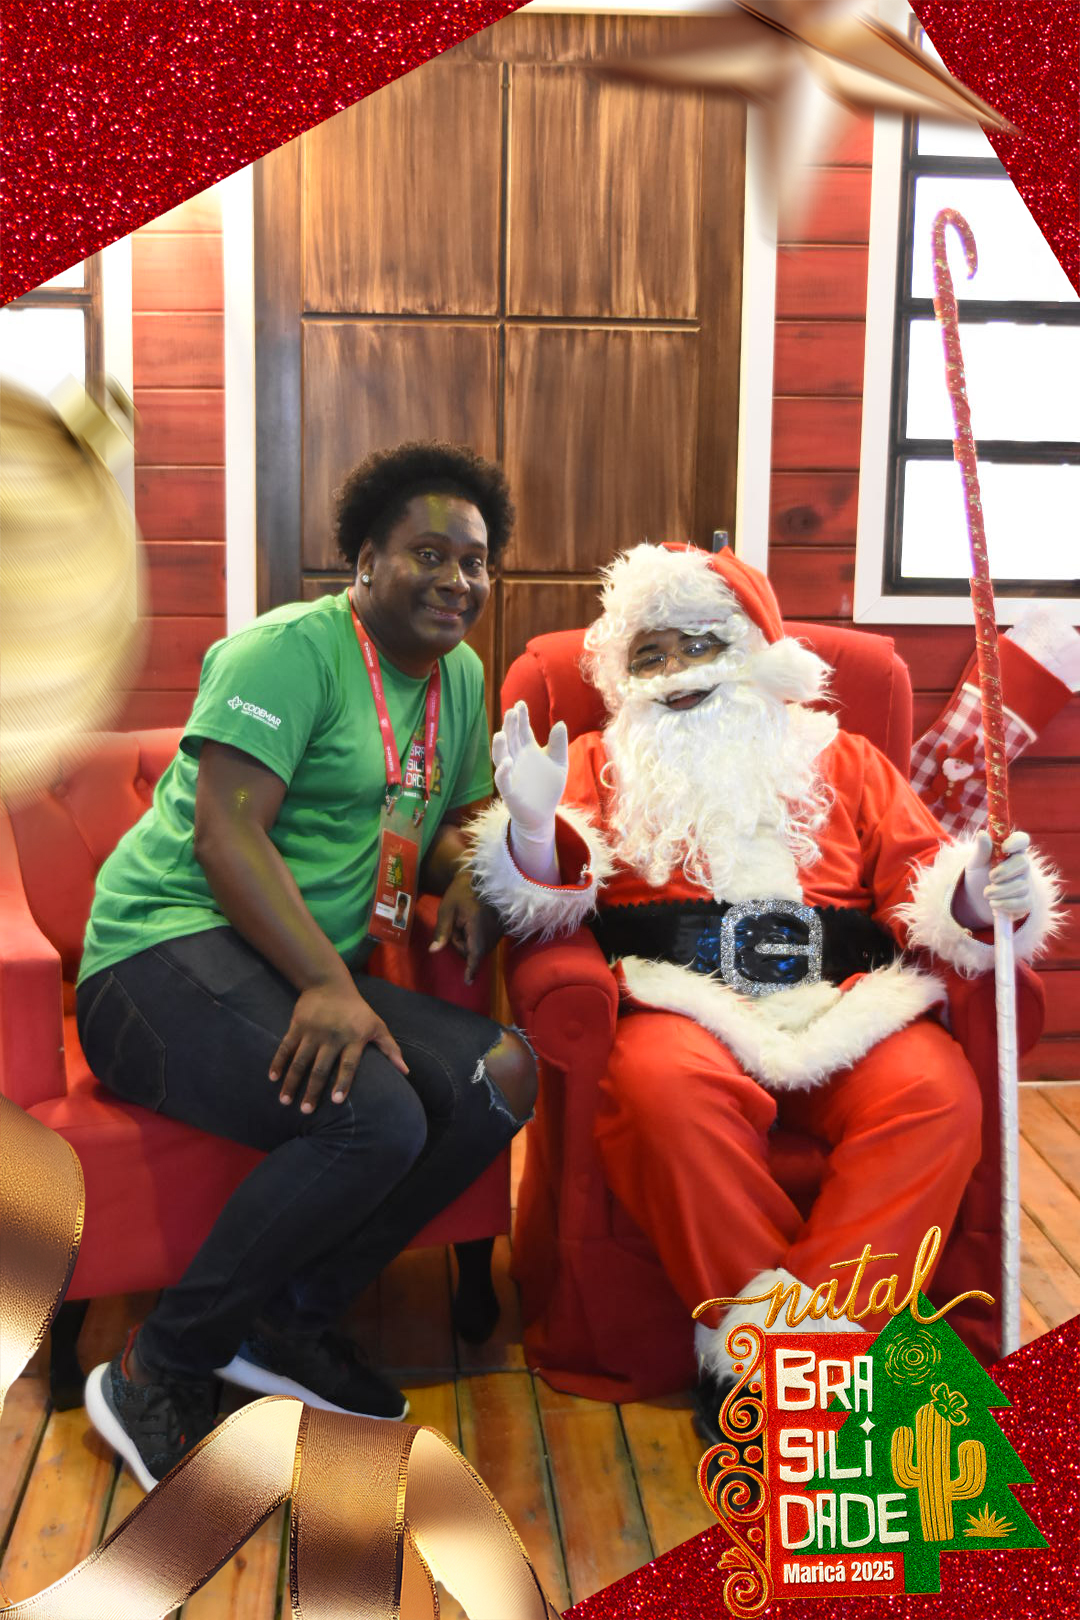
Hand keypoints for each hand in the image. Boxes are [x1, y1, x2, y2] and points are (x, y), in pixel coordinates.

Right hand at [269, 980, 408, 1112]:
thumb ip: (390, 1049)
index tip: (335, 1101)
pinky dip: (278, 1063)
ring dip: (291, 1082)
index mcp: (353, 1037)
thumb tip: (405, 1072)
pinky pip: (285, 1047)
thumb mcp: (377, 1026)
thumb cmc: (357, 1010)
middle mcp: (332, 1036)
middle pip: (321, 1068)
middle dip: (313, 1090)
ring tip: (285, 1101)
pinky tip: (272, 1079)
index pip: (349, 1064)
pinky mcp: (297, 1025)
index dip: (343, 1082)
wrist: (329, 983)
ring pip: (300, 1061)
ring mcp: (313, 1031)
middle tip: (306, 1111)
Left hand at [429, 869, 501, 983]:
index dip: (471, 969)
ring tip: (465, 921)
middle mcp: (492, 930)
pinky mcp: (502, 928)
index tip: (468, 982)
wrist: (479, 876)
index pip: (475, 953)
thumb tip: (433, 951)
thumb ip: (441, 932)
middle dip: (462, 944)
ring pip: (481, 948)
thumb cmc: (460, 891)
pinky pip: (487, 942)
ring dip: (470, 941)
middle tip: (455, 925)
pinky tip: (474, 922)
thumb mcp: (446, 910)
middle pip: (474, 951)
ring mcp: (499, 930)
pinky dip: (478, 938)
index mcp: (478, 925)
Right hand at [492, 702, 568, 835]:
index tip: (520, 704)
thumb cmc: (548, 787)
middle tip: (511, 712)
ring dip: (500, 745)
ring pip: (501, 756)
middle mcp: (516, 758)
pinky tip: (507, 762)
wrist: (543, 814)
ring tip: (501, 733)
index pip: (523, 730)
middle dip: (510, 726)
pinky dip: (503, 771)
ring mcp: (510, 773)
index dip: (521, 718)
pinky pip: (502, 780)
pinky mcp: (508, 790)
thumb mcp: (559, 764)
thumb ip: (559, 745)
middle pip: (511, 739)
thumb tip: (560, 723)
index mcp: (528, 749)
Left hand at [962, 829, 1033, 924]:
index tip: (1004, 848)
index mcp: (1011, 851)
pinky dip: (1004, 904)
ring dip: (999, 891)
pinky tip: (994, 903)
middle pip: (1023, 863)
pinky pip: (1021, 903)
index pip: (1022, 840)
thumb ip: (981, 850)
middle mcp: (1023, 865)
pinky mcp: (1027, 902)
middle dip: (1004, 871)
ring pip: (1020, 886)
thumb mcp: (975, 863)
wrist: (977, 899)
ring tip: (987, 893)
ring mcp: (1027, 884)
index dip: (1016, 842)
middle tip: (990, 877)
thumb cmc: (979, 875)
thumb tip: (982, 834)